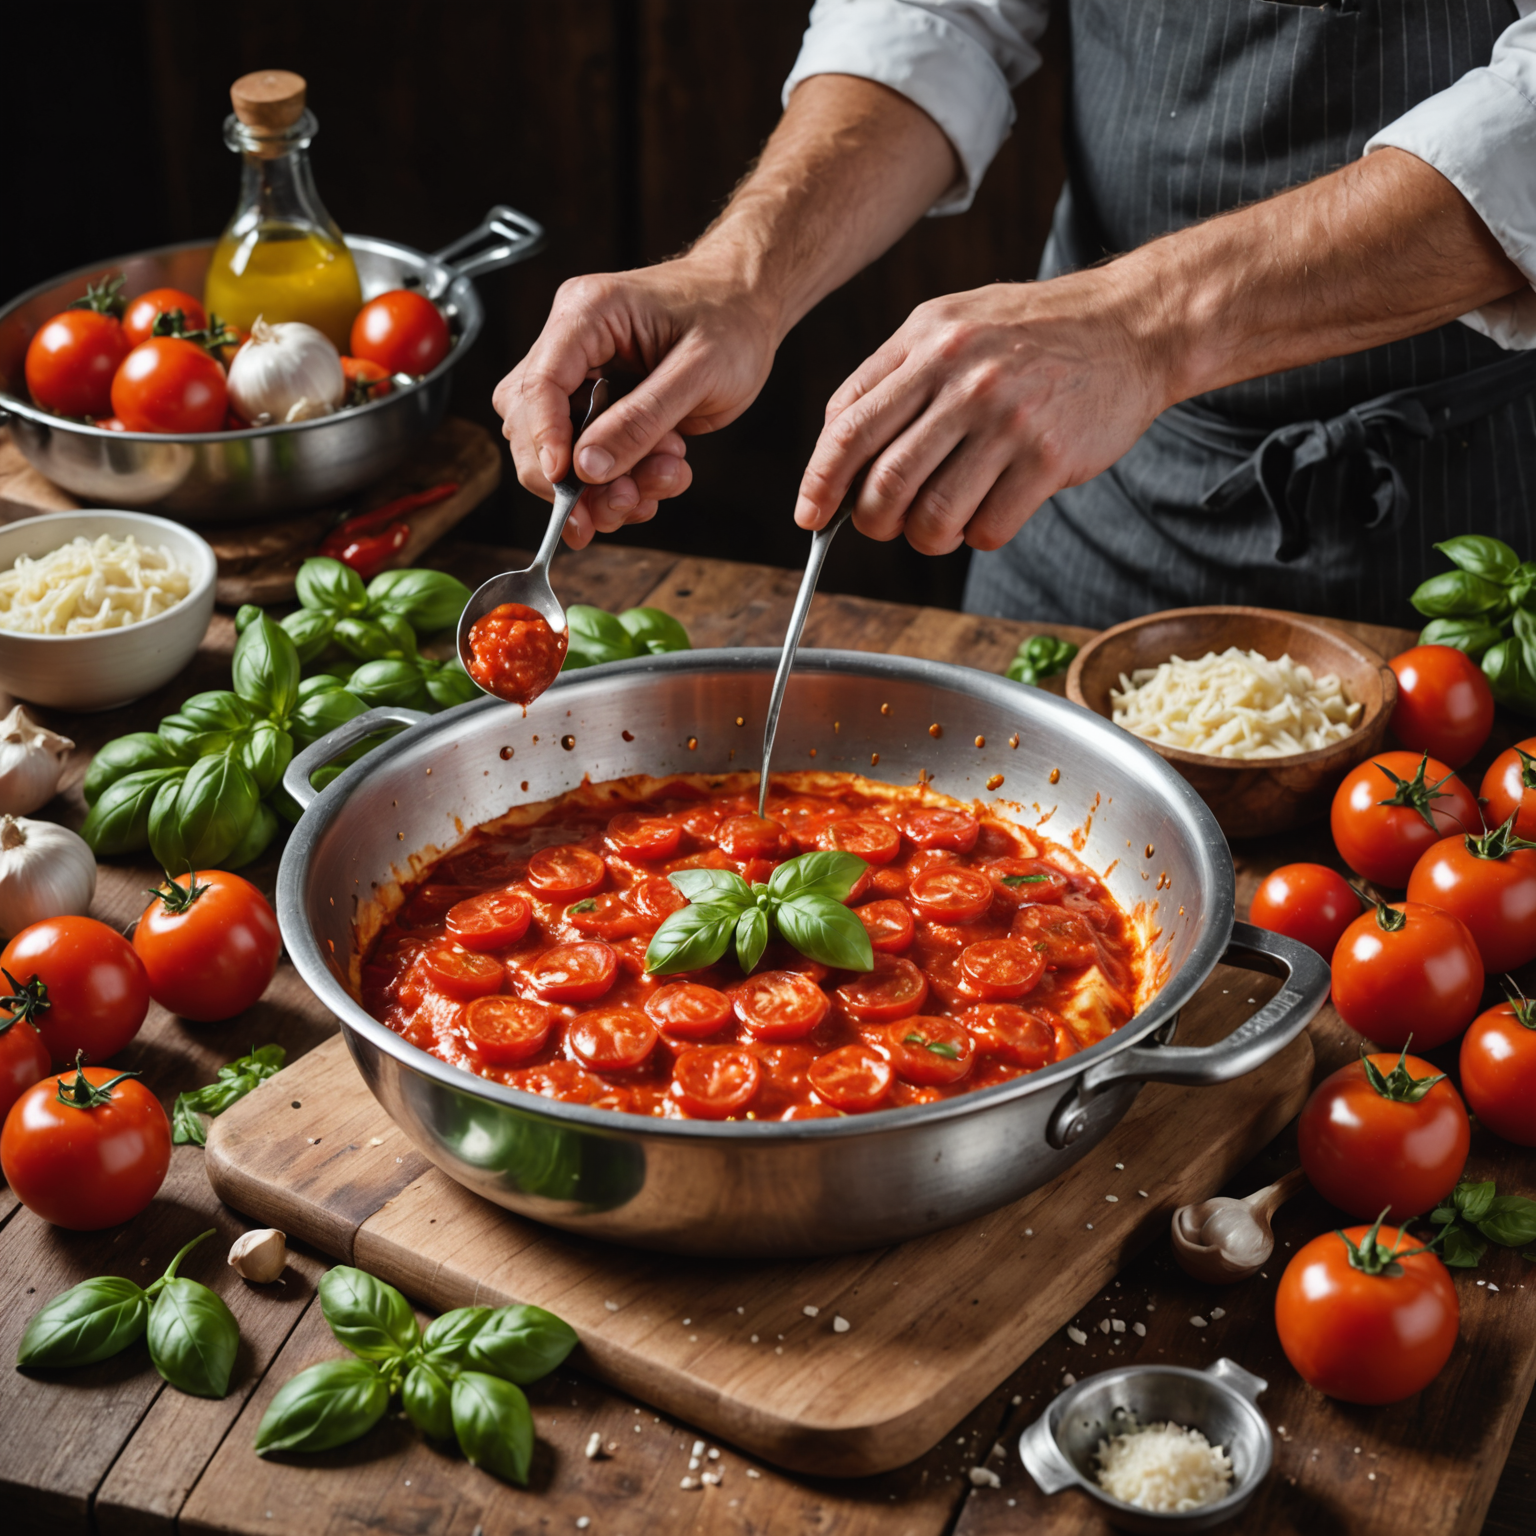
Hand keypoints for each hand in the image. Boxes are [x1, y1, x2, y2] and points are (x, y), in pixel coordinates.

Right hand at [492, 257, 778, 548]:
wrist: (749, 308)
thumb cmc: (731, 320)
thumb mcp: (699, 371)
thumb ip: (642, 420)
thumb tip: (587, 468)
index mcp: (587, 314)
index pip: (537, 385)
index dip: (545, 441)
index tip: (568, 485)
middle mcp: (572, 345)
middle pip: (530, 424)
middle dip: (571, 477)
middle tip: (621, 504)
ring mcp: (582, 377)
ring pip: (559, 450)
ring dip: (604, 487)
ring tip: (662, 481)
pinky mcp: (599, 406)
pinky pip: (590, 458)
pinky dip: (623, 481)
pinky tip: (663, 476)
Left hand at [793, 269, 1173, 553]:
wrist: (1131, 324)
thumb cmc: (1033, 331)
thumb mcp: (951, 322)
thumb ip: (891, 374)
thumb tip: (835, 445)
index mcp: (928, 344)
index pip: (849, 426)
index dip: (820, 481)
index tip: (810, 514)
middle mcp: (964, 379)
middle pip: (884, 482)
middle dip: (871, 521)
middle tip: (882, 525)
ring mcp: (1008, 420)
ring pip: (932, 515)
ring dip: (924, 538)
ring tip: (936, 527)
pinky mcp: (1048, 458)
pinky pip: (988, 527)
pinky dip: (976, 536)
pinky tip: (987, 515)